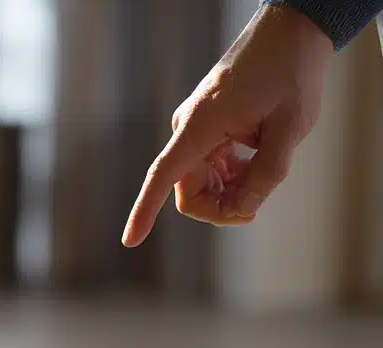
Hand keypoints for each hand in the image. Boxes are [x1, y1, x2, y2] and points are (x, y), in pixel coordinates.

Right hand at [122, 4, 333, 246]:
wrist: (290, 32)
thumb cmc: (291, 74)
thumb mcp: (291, 128)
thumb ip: (268, 175)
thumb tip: (243, 210)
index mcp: (201, 125)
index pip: (163, 176)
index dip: (144, 210)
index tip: (131, 241)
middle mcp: (189, 128)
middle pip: (188, 189)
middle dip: (219, 206)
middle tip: (256, 204)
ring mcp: (195, 127)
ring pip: (200, 181)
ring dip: (229, 190)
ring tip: (264, 173)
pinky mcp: (205, 126)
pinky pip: (208, 166)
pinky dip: (231, 175)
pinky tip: (255, 162)